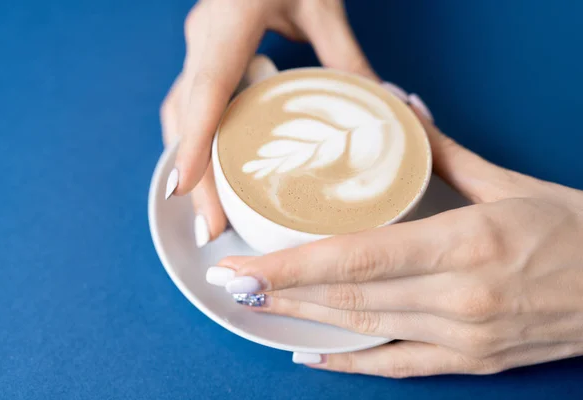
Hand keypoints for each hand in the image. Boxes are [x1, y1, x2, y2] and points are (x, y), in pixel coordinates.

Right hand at [161, 0, 379, 246]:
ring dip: (190, 163)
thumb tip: (385, 108)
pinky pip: (191, 104)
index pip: (207, 88)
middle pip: (186, 115)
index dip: (192, 142)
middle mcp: (204, 36)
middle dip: (192, 174)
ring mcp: (199, 44)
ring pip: (181, 113)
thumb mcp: (324, 4)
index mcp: (231, 19)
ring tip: (209, 213)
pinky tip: (211, 173)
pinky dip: (196, 142)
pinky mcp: (205, 53)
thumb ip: (347, 56)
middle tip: (210, 228)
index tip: (183, 190)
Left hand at [207, 105, 582, 376]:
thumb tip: (402, 114)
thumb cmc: (577, 232)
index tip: (245, 263)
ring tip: (256, 303)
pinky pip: (397, 365)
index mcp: (466, 244)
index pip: (356, 258)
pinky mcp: (471, 361)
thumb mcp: (511, 184)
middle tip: (230, 279)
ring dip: (302, 317)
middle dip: (281, 289)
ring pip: (363, 328)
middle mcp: (459, 298)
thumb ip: (445, 153)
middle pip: (348, 296)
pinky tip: (309, 353)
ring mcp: (463, 337)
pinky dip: (350, 360)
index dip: (293, 264)